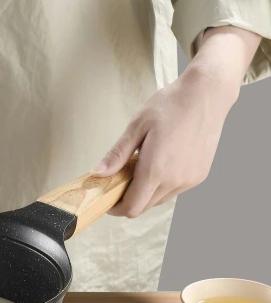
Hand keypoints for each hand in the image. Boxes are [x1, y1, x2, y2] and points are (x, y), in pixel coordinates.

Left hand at [91, 26, 261, 217]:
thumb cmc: (170, 105)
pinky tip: (160, 164)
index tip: (107, 199)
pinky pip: (175, 190)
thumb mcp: (136, 127)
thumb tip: (97, 173)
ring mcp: (189, 179)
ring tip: (140, 168)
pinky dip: (163, 185)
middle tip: (120, 180)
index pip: (132, 207)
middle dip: (129, 199)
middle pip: (144, 206)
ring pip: (160, 200)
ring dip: (146, 192)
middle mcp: (175, 180)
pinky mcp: (199, 175)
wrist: (207, 94)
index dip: (116, 208)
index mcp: (155, 170)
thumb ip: (117, 155)